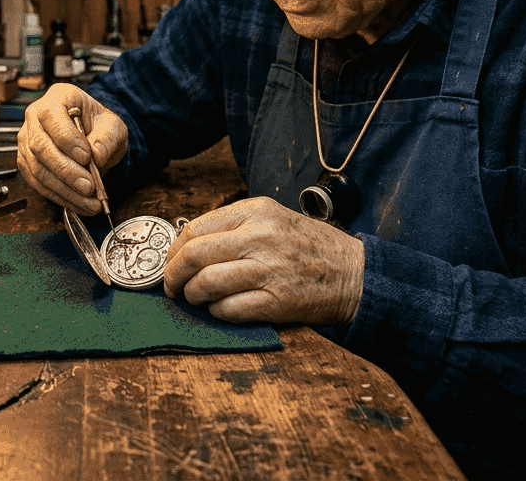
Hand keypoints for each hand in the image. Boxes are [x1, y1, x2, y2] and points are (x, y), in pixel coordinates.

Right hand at [17, 84, 126, 215]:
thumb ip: (106, 139)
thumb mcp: (112, 126)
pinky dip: (60, 197)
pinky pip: (38, 184)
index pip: (51, 117)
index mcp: (57, 97)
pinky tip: (79, 204)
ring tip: (89, 201)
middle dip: (66, 171)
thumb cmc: (99, 125)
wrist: (93, 136)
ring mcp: (27, 141)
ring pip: (38, 169)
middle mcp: (35, 118)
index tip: (87, 157)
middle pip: (40, 146)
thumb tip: (96, 159)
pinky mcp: (28, 163)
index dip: (67, 139)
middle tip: (89, 186)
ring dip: (64, 189)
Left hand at [163, 197, 365, 324]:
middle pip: (195, 255)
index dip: (174, 250)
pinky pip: (229, 309)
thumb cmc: (310, 247)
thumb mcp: (273, 219)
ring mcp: (269, 270)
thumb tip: (187, 243)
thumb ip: (235, 226)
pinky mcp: (277, 302)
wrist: (355, 274)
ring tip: (194, 299)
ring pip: (207, 283)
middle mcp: (261, 237)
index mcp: (256, 212)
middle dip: (173, 274)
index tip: (170, 262)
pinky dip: (216, 312)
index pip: (196, 229)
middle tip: (171, 286)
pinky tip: (220, 309)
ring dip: (193, 296)